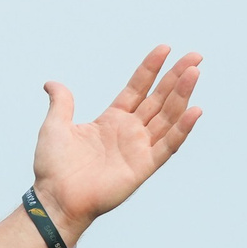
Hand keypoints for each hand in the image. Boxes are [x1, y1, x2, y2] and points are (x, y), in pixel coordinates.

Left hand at [30, 45, 202, 229]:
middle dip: (176, 77)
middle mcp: (129, 132)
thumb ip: (61, 103)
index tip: (165, 49)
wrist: (55, 198)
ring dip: (182, 95)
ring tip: (194, 72)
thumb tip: (51, 83)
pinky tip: (195, 110)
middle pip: (159, 98)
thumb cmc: (53, 167)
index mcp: (111, 120)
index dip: (151, 69)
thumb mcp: (55, 126)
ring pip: (167, 117)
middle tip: (195, 56)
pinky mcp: (143, 167)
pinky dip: (182, 129)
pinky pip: (167, 146)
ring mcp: (138, 148)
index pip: (137, 88)